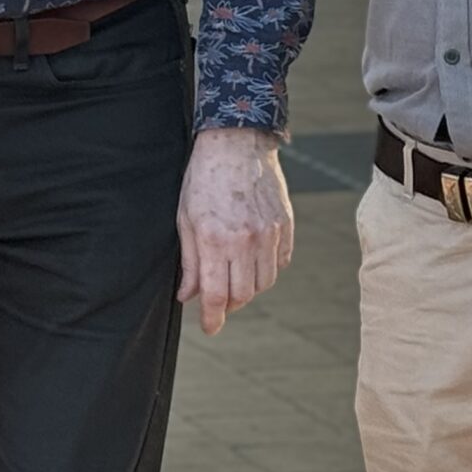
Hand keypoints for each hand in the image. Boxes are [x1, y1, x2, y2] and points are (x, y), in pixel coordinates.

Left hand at [176, 127, 293, 337]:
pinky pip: (281, 263)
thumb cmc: (203, 179)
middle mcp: (245, 240)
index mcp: (214, 239)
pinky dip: (267, 270)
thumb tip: (187, 296)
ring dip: (249, 288)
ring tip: (234, 275)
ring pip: (264, 283)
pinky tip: (253, 260)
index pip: (216, 295)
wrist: (236, 143)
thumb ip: (188, 262)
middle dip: (229, 305)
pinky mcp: (286, 226)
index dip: (212, 318)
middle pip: (243, 295)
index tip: (209, 327)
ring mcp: (269, 234)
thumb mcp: (185, 218)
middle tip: (218, 300)